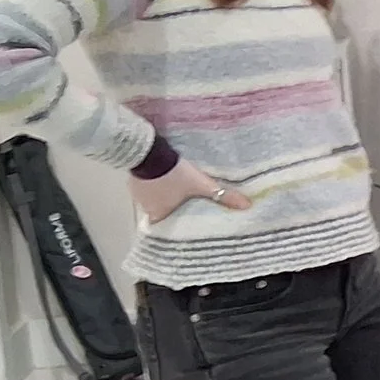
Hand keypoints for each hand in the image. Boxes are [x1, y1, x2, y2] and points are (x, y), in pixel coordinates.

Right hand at [130, 158, 251, 222]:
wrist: (151, 152)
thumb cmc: (175, 174)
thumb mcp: (202, 185)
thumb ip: (223, 196)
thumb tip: (247, 206)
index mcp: (158, 213)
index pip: (163, 227)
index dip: (171, 226)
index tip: (181, 224)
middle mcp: (144, 206)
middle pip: (158, 211)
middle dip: (169, 208)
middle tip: (182, 205)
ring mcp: (136, 192)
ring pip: (151, 198)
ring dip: (161, 194)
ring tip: (175, 190)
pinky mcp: (132, 178)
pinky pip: (145, 185)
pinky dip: (154, 183)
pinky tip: (164, 177)